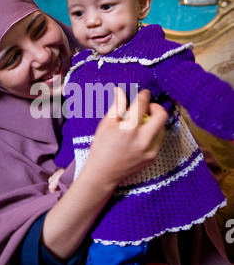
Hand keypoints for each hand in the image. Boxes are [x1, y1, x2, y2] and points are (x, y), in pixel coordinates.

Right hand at [41, 88, 167, 259]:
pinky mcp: (152, 158)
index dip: (145, 95)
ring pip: (162, 127)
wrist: (103, 174)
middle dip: (156, 107)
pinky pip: (158, 139)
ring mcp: (149, 151)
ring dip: (154, 121)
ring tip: (141, 123)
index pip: (143, 105)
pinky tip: (140, 136)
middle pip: (161, 115)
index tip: (144, 93)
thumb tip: (121, 90)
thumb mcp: (106, 124)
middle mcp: (141, 140)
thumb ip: (116, 106)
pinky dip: (152, 133)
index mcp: (127, 129)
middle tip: (147, 108)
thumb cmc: (101, 147)